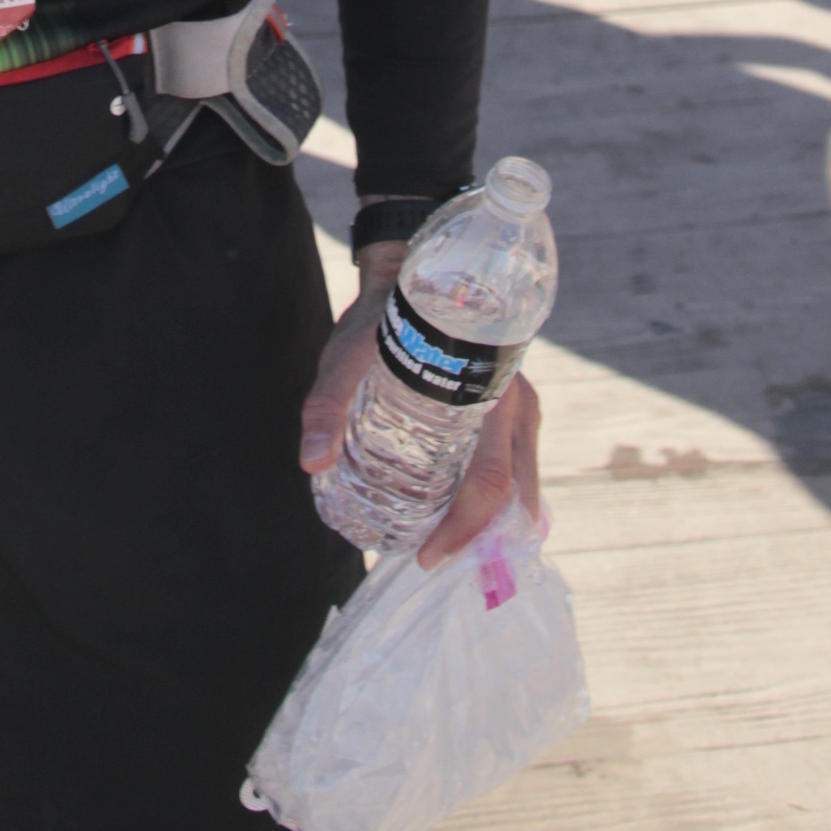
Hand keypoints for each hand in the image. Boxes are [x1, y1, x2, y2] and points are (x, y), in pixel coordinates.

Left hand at [299, 260, 546, 570]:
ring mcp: (519, 405)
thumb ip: (328, 403)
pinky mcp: (509, 404)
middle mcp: (516, 404)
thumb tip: (310, 460)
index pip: (491, 482)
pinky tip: (463, 514)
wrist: (412, 267)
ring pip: (520, 480)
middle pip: (516, 493)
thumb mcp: (348, 354)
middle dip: (486, 540)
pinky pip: (514, 461)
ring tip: (450, 548)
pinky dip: (496, 496)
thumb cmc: (383, 314)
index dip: (464, 529)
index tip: (427, 558)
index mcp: (489, 395)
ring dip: (494, 522)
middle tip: (438, 563)